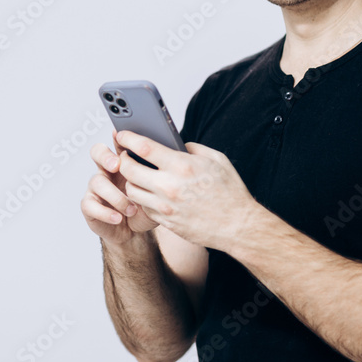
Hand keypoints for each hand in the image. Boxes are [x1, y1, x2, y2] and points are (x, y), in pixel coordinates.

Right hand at [80, 132, 158, 245]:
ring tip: (131, 209)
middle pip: (98, 152)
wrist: (136, 232)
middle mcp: (107, 170)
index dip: (118, 138)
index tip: (121, 136)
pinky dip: (105, 212)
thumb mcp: (159, 189)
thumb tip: (177, 156)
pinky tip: (118, 217)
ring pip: (97, 181)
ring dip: (115, 195)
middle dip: (106, 156)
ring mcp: (96, 188)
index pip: (118, 143)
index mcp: (124, 161)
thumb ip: (161, 173)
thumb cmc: (148, 206)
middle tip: (117, 164)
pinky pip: (90, 205)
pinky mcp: (90, 206)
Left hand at [115, 130, 256, 251]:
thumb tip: (175, 144)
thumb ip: (192, 148)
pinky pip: (143, 207)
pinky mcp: (166, 221)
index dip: (128, 138)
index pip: (143, 147)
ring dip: (130, 180)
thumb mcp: (216, 159)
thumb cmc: (230, 191)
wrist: (238, 226)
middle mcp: (169, 186)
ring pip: (131, 190)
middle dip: (123, 160)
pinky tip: (149, 192)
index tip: (122, 134)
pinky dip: (142, 198)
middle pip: (128, 170)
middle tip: (125, 156)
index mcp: (182, 166)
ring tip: (137, 175)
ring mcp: (165, 206)